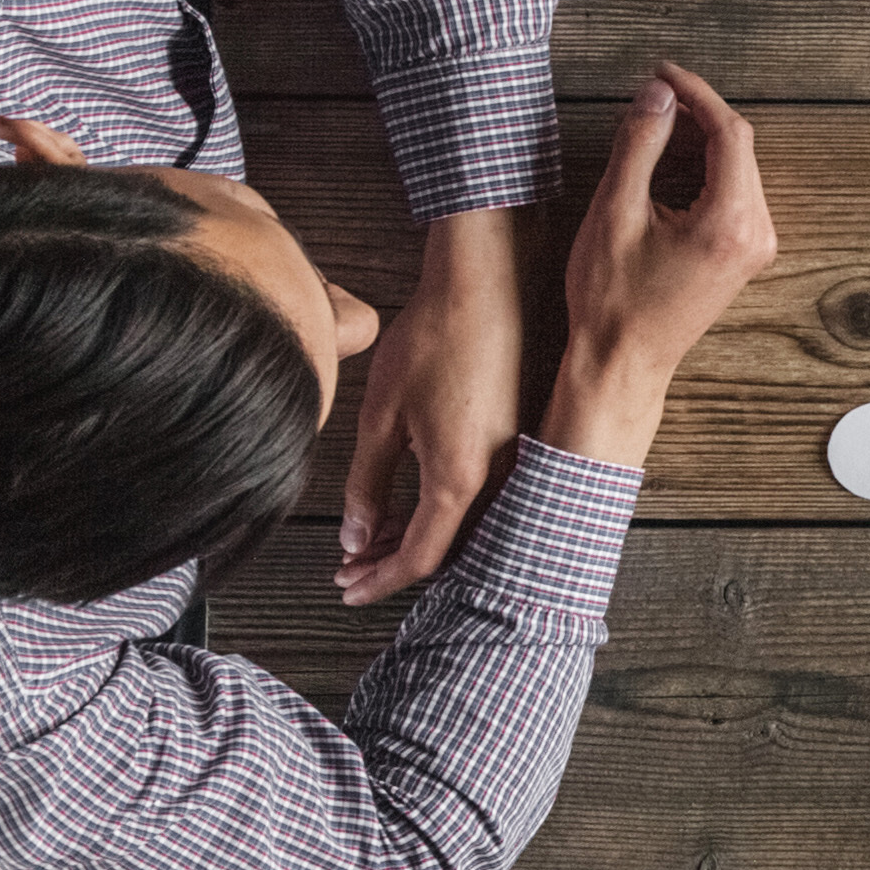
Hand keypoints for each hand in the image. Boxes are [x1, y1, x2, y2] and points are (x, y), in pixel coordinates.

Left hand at [338, 207, 523, 604]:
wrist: (491, 282)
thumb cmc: (434, 337)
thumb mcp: (381, 414)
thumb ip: (368, 482)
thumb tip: (356, 535)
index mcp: (462, 477)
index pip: (420, 555)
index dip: (378, 578)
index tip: (346, 588)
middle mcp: (502, 477)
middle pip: (450, 549)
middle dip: (395, 563)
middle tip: (351, 567)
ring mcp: (520, 458)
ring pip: (470, 525)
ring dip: (421, 537)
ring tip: (372, 536)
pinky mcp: (523, 438)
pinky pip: (487, 497)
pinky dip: (446, 511)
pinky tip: (414, 502)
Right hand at [539, 64, 776, 473]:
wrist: (623, 363)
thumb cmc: (611, 297)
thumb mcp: (614, 212)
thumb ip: (640, 144)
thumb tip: (657, 92)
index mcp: (731, 222)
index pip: (729, 133)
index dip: (696, 94)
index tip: (661, 72)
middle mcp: (757, 233)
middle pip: (738, 148)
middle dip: (696, 116)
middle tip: (649, 97)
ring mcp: (756, 246)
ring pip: (736, 169)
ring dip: (698, 143)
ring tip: (650, 128)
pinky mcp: (745, 254)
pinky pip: (732, 194)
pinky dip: (703, 171)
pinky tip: (665, 164)